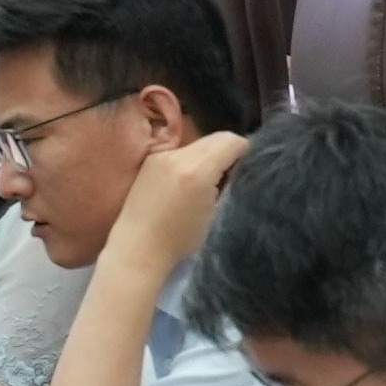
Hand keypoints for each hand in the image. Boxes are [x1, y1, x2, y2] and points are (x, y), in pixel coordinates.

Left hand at [107, 130, 251, 265]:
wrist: (139, 246)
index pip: (231, 141)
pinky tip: (189, 182)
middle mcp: (176, 156)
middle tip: (230, 177)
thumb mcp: (217, 211)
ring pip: (199, 143)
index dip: (245, 153)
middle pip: (216, 138)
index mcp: (196, 170)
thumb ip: (229, 182)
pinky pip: (182, 150)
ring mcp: (160, 155)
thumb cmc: (181, 239)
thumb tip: (238, 165)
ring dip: (209, 156)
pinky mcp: (150, 160)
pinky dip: (193, 160)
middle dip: (228, 153)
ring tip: (209, 181)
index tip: (246, 170)